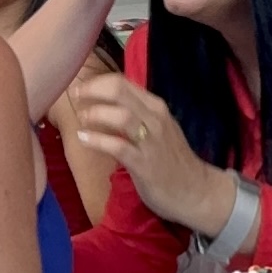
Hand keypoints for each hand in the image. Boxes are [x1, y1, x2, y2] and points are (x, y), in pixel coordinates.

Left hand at [70, 73, 234, 235]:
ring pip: (120, 115)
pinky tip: (84, 139)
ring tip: (82, 119)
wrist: (196, 191)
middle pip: (119, 91)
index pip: (122, 83)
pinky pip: (117, 146)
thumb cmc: (172, 160)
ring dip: (95, 114)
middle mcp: (154, 118)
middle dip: (92, 90)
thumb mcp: (157, 129)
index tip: (81, 88)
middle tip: (75, 97)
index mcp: (156, 107)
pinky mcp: (144, 164)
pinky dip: (97, 140)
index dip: (97, 82)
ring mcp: (150, 141)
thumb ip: (135, 114)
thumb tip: (106, 105)